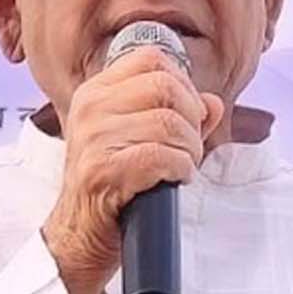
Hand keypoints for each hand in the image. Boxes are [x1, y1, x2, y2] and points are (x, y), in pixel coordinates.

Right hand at [41, 47, 225, 293]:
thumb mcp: (139, 139)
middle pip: (165, 87)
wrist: (79, 233)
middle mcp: (90, 109)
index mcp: (95, 92)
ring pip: (169, 123)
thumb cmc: (112, 184)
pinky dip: (181, 169)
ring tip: (181, 165)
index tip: (188, 113)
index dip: (183, 83)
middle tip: (190, 145)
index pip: (150, 60)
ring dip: (189, 149)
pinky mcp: (102, 171)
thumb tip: (213, 103)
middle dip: (191, 119)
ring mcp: (93, 139)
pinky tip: (173, 179)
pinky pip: (162, 156)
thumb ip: (179, 116)